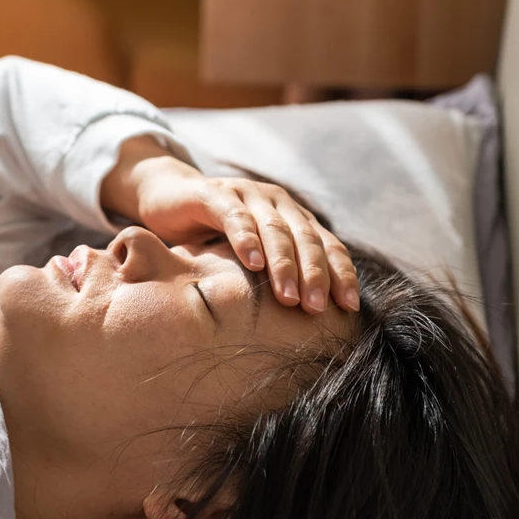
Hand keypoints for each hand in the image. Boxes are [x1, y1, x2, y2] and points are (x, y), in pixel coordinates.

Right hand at [100, 137, 359, 313]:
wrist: (168, 197)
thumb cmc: (213, 237)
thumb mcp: (250, 259)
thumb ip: (276, 278)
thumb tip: (310, 324)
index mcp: (294, 218)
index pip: (328, 245)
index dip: (340, 274)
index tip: (350, 307)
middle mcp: (277, 203)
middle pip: (306, 239)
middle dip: (315, 275)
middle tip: (317, 309)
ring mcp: (247, 195)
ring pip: (275, 229)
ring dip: (284, 265)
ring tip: (289, 297)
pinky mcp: (215, 194)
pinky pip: (234, 217)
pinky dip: (246, 240)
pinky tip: (253, 264)